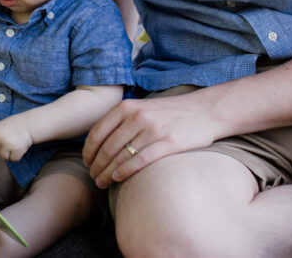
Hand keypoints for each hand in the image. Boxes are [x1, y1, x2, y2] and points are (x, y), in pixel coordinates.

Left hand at [0, 114, 32, 161]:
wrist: (29, 124)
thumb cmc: (14, 126)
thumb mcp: (0, 126)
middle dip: (3, 148)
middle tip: (10, 139)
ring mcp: (8, 143)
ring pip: (4, 157)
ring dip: (10, 153)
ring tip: (15, 143)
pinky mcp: (17, 149)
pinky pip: (13, 159)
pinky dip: (17, 156)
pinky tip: (20, 147)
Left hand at [83, 94, 217, 187]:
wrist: (204, 111)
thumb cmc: (169, 113)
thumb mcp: (142, 108)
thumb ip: (122, 120)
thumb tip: (99, 142)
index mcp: (127, 107)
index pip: (98, 133)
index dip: (89, 152)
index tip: (87, 163)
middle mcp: (137, 117)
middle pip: (107, 148)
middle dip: (96, 167)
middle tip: (93, 178)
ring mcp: (153, 130)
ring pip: (120, 157)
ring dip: (107, 173)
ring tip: (102, 183)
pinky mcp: (168, 143)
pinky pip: (140, 161)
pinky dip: (125, 172)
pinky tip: (118, 179)